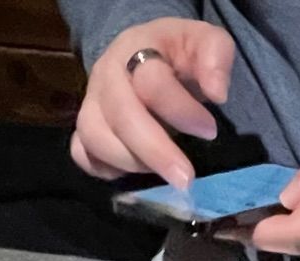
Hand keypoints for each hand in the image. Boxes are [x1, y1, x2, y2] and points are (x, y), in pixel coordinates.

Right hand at [70, 19, 234, 189]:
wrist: (145, 55)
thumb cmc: (178, 53)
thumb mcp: (204, 42)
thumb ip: (216, 56)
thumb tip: (217, 93)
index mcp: (137, 48)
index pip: (150, 81)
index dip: (180, 110)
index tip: (209, 131)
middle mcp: (106, 74)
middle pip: (120, 116)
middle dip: (155, 152)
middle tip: (185, 178)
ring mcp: (90, 103)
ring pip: (94, 138)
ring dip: (131, 163)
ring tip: (163, 172)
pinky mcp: (83, 128)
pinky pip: (82, 155)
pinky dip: (105, 169)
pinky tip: (133, 173)